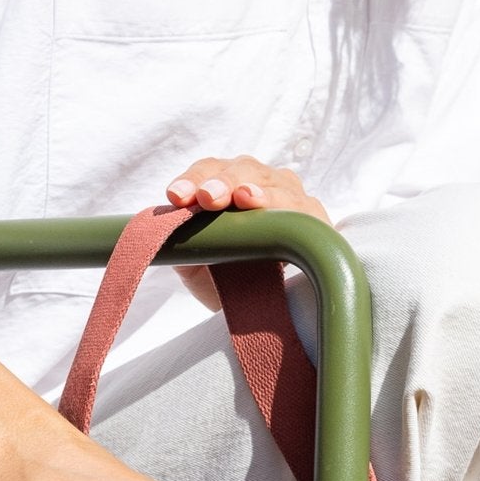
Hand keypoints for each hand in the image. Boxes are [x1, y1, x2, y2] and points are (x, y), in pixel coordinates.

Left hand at [166, 156, 330, 308]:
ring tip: (244, 198)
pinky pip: (305, 209)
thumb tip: (165, 233)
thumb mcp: (197, 265)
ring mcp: (289, 195)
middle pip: (241, 170)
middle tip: (207, 198)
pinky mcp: (314, 218)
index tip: (176, 197)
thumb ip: (183, 245)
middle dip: (222, 183)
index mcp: (227, 185)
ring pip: (273, 184)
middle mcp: (259, 182)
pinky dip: (292, 210)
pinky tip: (283, 213)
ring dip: (257, 191)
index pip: (209, 171)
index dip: (192, 179)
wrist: (260, 310)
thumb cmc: (225, 280)